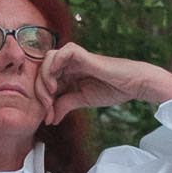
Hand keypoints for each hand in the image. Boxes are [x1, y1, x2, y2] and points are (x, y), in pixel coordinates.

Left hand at [33, 43, 164, 123]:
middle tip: (47, 107)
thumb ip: (65, 105)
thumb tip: (50, 120)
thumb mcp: (82, 100)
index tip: (47, 116)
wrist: (131, 85)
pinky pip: (61, 53)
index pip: (44, 80)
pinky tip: (57, 81)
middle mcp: (68, 62)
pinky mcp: (81, 53)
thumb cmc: (111, 89)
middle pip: (41, 69)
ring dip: (44, 77)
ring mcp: (74, 56)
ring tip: (52, 93)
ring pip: (47, 59)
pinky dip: (54, 65)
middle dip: (40, 89)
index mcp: (67, 72)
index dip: (42, 97)